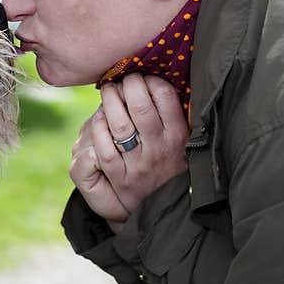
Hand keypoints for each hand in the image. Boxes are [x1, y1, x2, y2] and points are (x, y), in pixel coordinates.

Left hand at [69, 74, 189, 231]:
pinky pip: (104, 147)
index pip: (165, 95)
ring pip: (119, 123)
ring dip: (109, 100)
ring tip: (108, 90)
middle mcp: (160, 149)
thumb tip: (161, 78)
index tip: (144, 76)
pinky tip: (100, 118)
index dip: (150, 79)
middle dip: (128, 83)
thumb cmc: (174, 165)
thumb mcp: (186, 141)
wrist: (168, 208)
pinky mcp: (120, 177)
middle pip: (139, 105)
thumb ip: (176, 114)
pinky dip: (98, 127)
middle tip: (122, 78)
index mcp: (179, 136)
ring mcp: (138, 164)